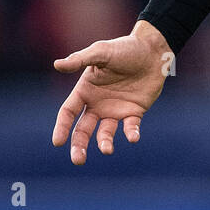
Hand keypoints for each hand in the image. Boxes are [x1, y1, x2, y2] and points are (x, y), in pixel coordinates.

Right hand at [52, 20, 172, 164]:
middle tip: (78, 160)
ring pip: (105, 134)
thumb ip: (80, 59)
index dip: (62, 127)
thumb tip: (57, 65)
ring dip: (104, 143)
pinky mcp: (134, 112)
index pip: (68, 112)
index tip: (58, 141)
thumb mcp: (101, 52)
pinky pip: (130, 127)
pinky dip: (131, 134)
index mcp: (85, 90)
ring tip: (107, 150)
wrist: (153, 50)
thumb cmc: (125, 49)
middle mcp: (97, 104)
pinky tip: (133, 137)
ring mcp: (115, 110)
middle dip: (79, 146)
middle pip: (83, 130)